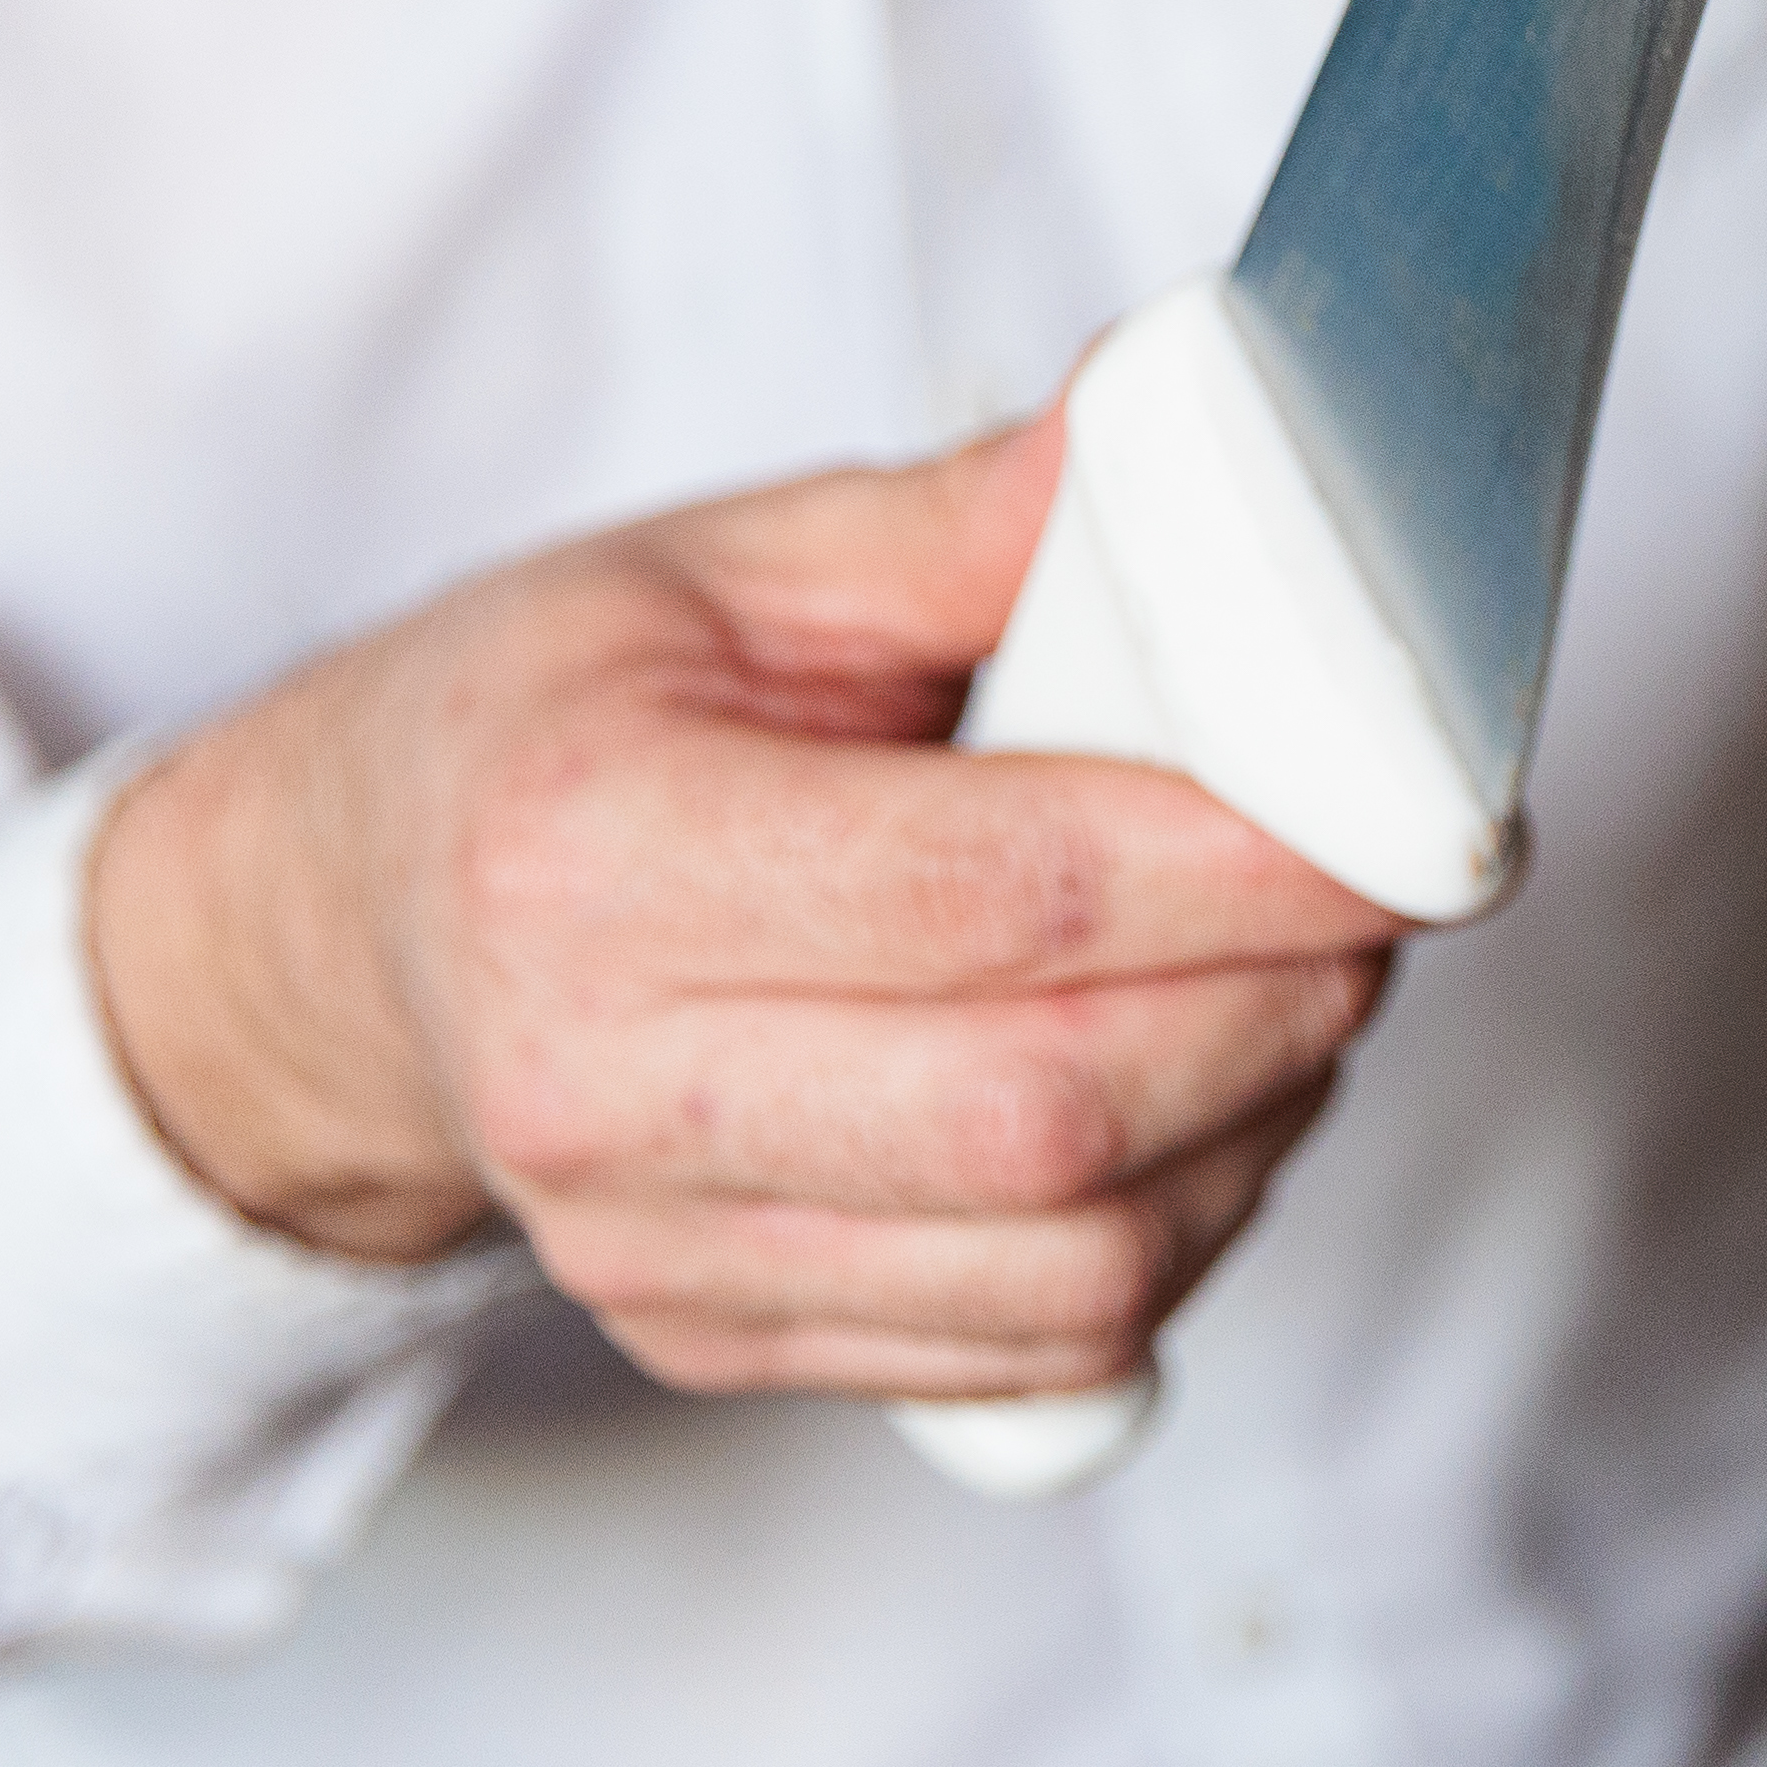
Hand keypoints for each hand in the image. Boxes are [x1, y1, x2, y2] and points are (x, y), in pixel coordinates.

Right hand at [83, 419, 1409, 1399]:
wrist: (345, 934)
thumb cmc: (552, 718)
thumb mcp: (729, 566)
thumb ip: (979, 518)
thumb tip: (1195, 408)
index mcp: (593, 851)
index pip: (996, 894)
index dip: (1251, 865)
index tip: (1421, 817)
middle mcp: (602, 1086)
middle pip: (1050, 1109)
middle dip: (1286, 1002)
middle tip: (1381, 892)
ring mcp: (656, 1250)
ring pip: (1068, 1269)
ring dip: (1256, 1132)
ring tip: (1296, 987)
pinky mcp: (720, 1342)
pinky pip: (1028, 1358)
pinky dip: (1173, 1241)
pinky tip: (1194, 1107)